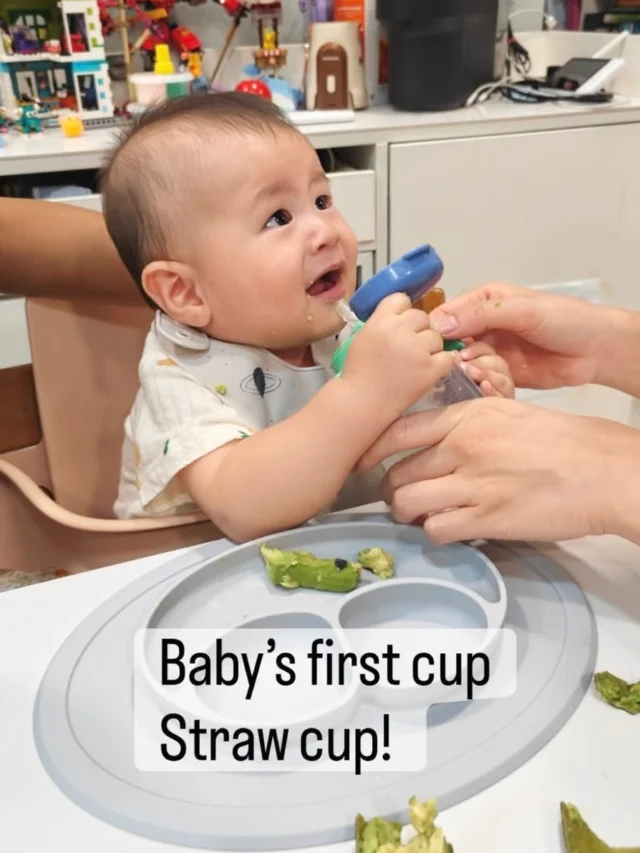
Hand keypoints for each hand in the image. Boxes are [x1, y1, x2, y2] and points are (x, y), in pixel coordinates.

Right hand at [343, 293, 455, 417]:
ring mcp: (417, 349)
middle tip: (408, 349)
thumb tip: (402, 316)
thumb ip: (382, 322)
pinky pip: (448, 356)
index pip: (402, 299)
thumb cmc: (358, 372)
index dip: (403, 313)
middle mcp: (400, 330)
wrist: (362, 402)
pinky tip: (430, 370)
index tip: (400, 327)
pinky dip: (442, 363)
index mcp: (381, 321)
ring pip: (436, 336)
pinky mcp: (431, 368)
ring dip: (430, 347)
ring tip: (416, 363)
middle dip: (418, 330)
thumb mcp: (364, 336)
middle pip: (422, 317)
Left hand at [357, 396, 639, 543]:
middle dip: (391, 489)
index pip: (399, 431)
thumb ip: (467, 423)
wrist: (601, 470)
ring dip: (408, 513)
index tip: (361, 460)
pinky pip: (437, 529)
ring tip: (419, 514)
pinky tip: (449, 526)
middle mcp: (462, 447)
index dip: (371, 449)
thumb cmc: (562, 440)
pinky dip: (436, 531)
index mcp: (467, 416)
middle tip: (399, 495)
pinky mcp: (487, 519)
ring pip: (409, 503)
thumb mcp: (508, 413)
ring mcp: (473, 484)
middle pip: (397, 473)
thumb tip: (435, 439)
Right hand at [429, 282, 610, 390]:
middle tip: (467, 364)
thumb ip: (480, 315)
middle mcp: (481, 328)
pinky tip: (498, 384)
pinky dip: (487, 385)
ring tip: (489, 373)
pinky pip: (482, 383)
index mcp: (482, 303)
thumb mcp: (520, 310)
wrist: (596, 350)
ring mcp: (490, 353)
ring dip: (474, 372)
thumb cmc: (564, 319)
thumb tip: (440, 324)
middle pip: (450, 346)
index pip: (445, 316)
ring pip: (464, 367)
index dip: (436, 332)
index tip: (435, 349)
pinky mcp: (500, 375)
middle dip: (455, 357)